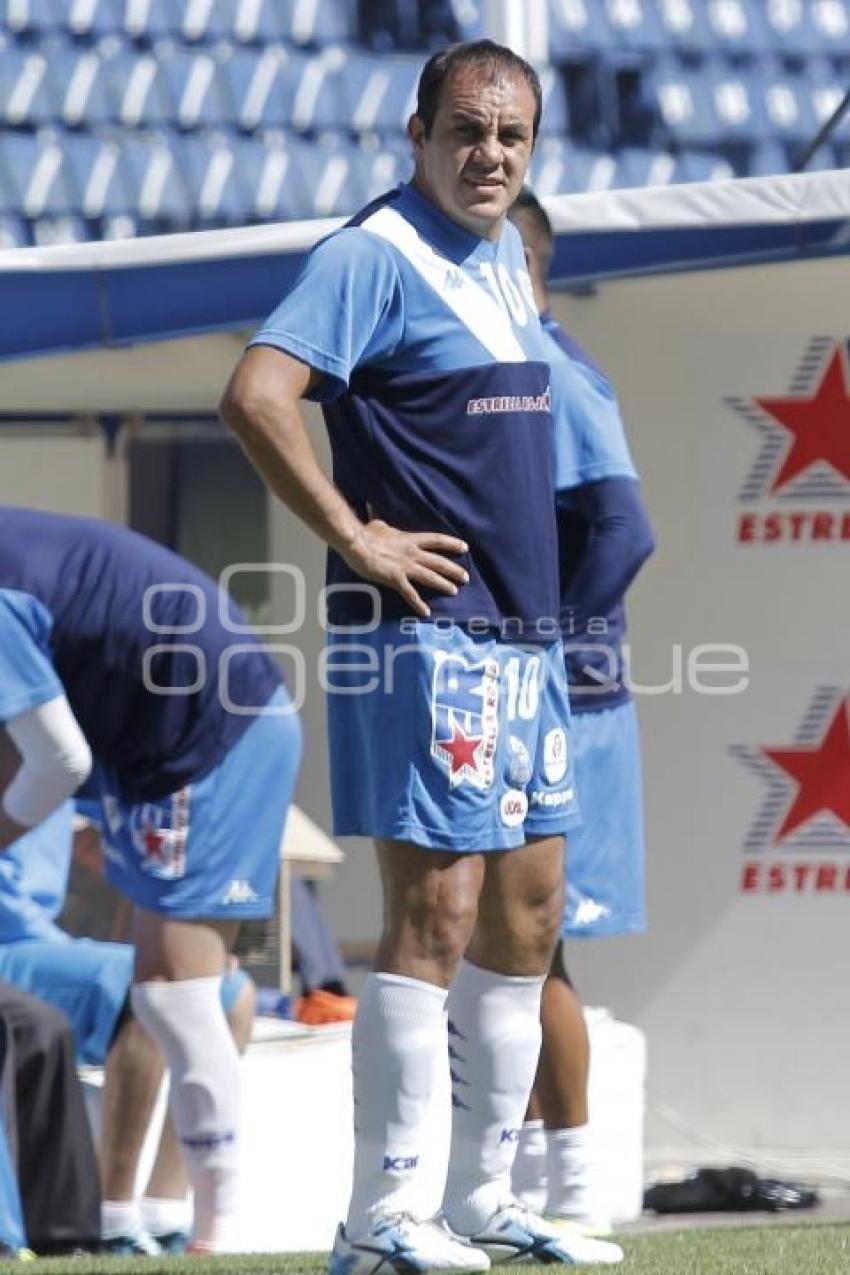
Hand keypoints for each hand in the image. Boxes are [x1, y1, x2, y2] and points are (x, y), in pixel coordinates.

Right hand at [343, 519, 469, 617]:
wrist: (357, 544)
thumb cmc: (366, 534)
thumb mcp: (380, 524)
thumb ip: (385, 524)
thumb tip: (379, 516)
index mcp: (410, 539)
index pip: (436, 540)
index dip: (452, 544)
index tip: (464, 548)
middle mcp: (412, 553)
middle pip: (438, 561)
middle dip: (453, 570)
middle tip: (466, 577)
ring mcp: (405, 567)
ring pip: (430, 577)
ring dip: (443, 584)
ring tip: (455, 591)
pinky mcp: (396, 579)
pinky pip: (410, 593)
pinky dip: (418, 604)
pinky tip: (426, 612)